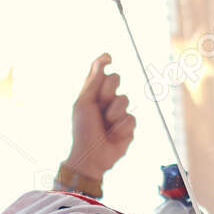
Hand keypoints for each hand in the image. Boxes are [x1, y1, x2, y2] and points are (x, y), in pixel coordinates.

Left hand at [64, 53, 135, 180]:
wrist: (91, 156)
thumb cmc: (83, 130)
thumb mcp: (84, 103)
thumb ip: (93, 81)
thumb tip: (103, 58)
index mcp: (93, 93)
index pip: (100, 71)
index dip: (104, 62)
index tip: (108, 58)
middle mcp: (106, 100)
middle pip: (115, 79)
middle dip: (108, 89)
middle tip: (100, 104)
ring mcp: (118, 113)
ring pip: (125, 99)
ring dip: (114, 113)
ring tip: (106, 125)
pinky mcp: (128, 126)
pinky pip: (131, 118)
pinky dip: (121, 127)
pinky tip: (113, 136)